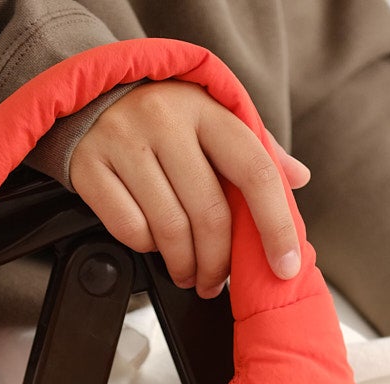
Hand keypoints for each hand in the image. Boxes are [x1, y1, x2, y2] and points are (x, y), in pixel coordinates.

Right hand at [69, 81, 310, 297]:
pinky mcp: (91, 167)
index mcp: (207, 109)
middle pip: (209, 213)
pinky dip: (147, 249)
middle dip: (217, 262)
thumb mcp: (210, 116)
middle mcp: (166, 121)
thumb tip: (299, 177)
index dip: (276, 225)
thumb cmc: (160, 115)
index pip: (255, 171)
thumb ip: (254, 148)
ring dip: (184, 265)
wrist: (91, 97)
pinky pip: (130, 230)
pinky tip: (154, 247)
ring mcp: (125, 142)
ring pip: (169, 230)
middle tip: (215, 281)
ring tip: (187, 273)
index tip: (285, 265)